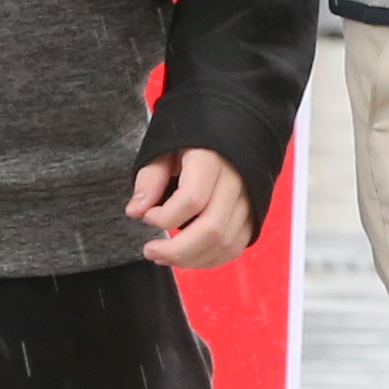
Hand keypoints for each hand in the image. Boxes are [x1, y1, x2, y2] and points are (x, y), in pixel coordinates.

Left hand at [128, 145, 253, 269]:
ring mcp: (249, 199)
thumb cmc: (192, 139)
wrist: (233, 129)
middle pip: (212, 229)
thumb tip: (135, 212)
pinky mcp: (253, 214)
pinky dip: (211, 259)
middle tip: (150, 251)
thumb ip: (150, 179)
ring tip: (164, 258)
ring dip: (192, 259)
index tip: (146, 216)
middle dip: (177, 250)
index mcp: (211, 159)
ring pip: (225, 243)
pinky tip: (187, 257)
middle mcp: (236, 181)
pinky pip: (235, 246)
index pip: (192, 200)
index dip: (165, 217)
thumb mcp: (165, 149)